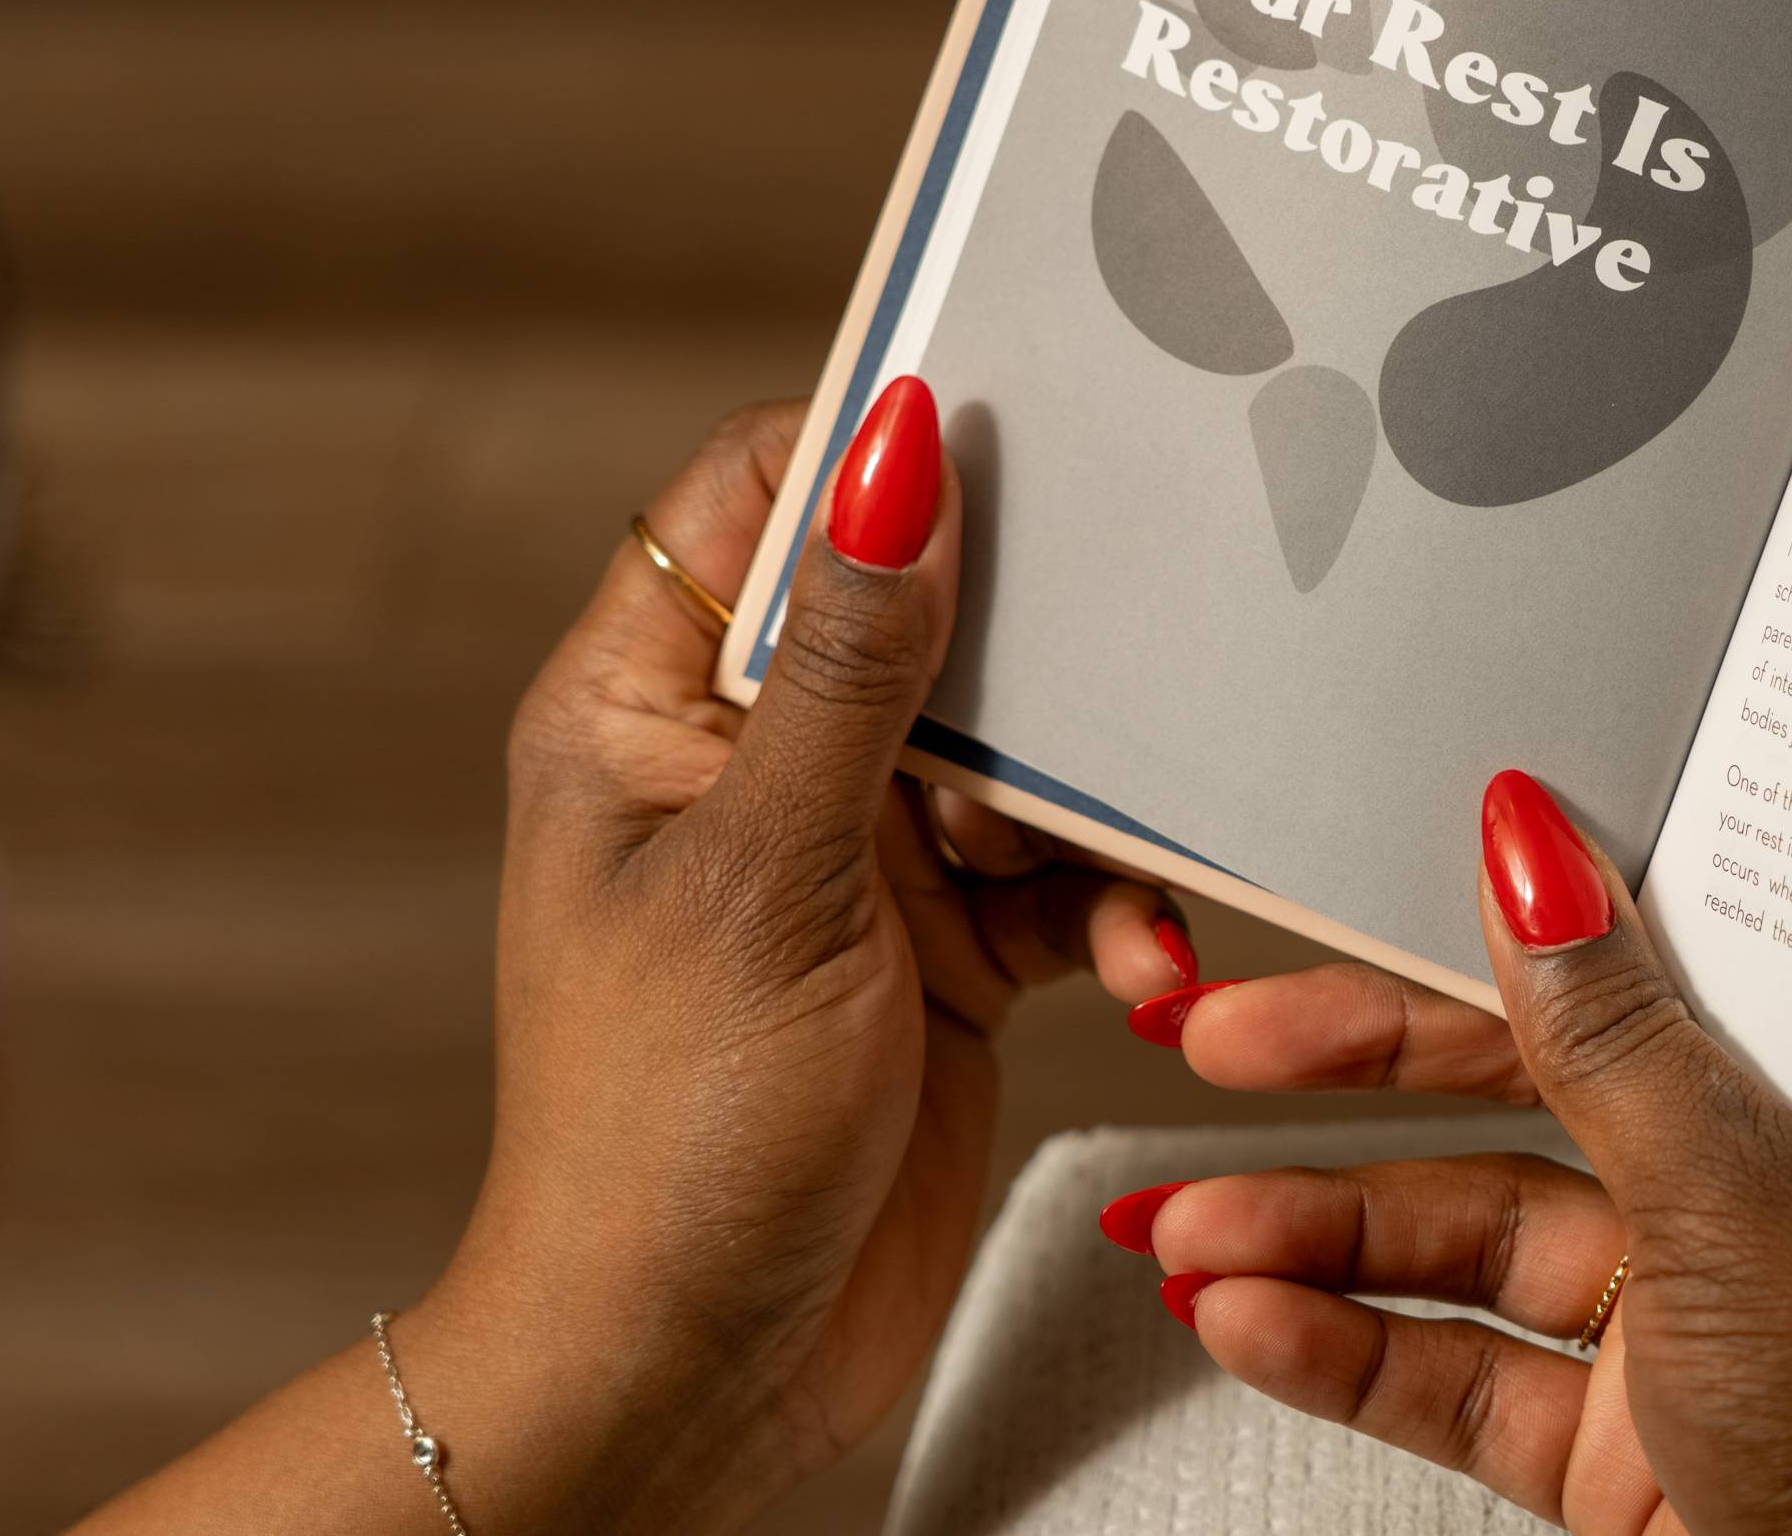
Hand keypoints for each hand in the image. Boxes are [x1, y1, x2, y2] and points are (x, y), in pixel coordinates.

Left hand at [77, 379, 1193, 1532]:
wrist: (699, 1376)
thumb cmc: (664, 1140)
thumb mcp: (767, 875)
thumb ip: (850, 664)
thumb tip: (893, 449)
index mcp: (647, 708)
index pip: (756, 497)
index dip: (875, 445)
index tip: (1015, 414)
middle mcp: (752, 763)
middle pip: (918, 609)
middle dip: (1031, 643)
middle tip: (1120, 653)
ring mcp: (856, 858)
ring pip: (1017, 747)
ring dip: (1088, 805)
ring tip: (1103, 873)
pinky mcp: (948, 952)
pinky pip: (1065, 875)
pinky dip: (1116, 909)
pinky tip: (1144, 965)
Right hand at [1115, 770, 1791, 1535]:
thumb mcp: (1745, 1194)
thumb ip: (1614, 1029)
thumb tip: (1533, 847)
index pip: (1619, 967)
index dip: (1466, 932)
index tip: (1342, 902)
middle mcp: (1756, 1198)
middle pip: (1515, 1094)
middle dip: (1347, 1072)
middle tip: (1219, 1040)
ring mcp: (1687, 1334)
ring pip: (1463, 1246)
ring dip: (1310, 1236)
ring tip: (1186, 1226)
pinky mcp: (1627, 1456)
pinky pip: (1458, 1376)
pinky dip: (1345, 1351)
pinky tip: (1251, 1317)